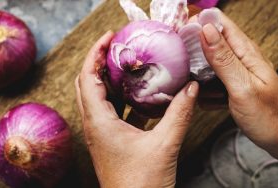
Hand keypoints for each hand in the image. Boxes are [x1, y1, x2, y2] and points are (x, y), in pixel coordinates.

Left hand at [75, 31, 198, 187]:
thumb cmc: (141, 183)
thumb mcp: (164, 144)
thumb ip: (179, 114)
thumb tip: (190, 88)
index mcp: (99, 122)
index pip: (88, 77)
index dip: (95, 53)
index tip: (109, 37)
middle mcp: (94, 125)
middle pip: (87, 84)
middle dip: (98, 62)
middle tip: (117, 47)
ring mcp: (100, 133)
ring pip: (97, 97)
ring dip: (109, 80)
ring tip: (127, 65)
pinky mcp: (110, 141)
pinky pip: (110, 112)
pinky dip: (120, 98)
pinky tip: (138, 95)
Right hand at [200, 10, 277, 158]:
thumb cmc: (268, 117)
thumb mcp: (242, 86)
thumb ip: (223, 59)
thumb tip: (206, 30)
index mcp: (245, 52)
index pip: (218, 23)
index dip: (198, 24)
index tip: (181, 36)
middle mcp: (240, 58)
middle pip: (209, 42)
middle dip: (194, 53)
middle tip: (187, 70)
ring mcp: (235, 72)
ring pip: (206, 64)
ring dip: (199, 76)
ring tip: (204, 91)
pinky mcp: (231, 86)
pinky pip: (210, 81)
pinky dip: (206, 90)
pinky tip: (213, 101)